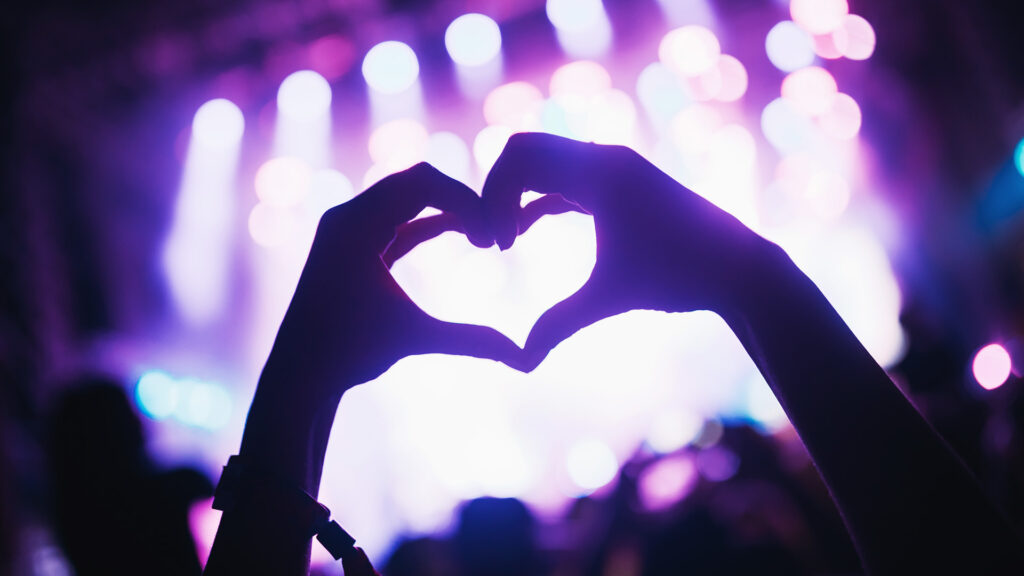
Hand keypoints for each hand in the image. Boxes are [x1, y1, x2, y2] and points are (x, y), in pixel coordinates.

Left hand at [261, 162, 522, 411]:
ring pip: (407, 197)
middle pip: (415, 180)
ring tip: (485, 232)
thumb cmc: (350, 356)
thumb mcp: (415, 338)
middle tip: (495, 227)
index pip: (422, 181)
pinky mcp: (352, 245)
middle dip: (460, 199)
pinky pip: (398, 219)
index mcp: (356, 224)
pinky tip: (463, 234)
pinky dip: (430, 223)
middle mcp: (348, 216)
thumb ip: (471, 341)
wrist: (299, 376)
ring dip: (447, 208)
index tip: (494, 234)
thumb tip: (527, 359)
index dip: (466, 199)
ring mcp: (347, 229)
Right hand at [482, 132, 773, 367]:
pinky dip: (538, 201)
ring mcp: (615, 168)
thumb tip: (522, 362)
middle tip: (492, 241)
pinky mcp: (621, 185)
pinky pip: (564, 180)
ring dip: (517, 196)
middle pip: (524, 151)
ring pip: (544, 164)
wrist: (738, 268)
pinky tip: (523, 234)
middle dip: (498, 192)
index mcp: (599, 172)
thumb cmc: (678, 277)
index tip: (497, 248)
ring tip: (505, 243)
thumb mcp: (612, 298)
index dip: (492, 197)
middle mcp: (605, 158)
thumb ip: (561, 323)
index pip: (518, 156)